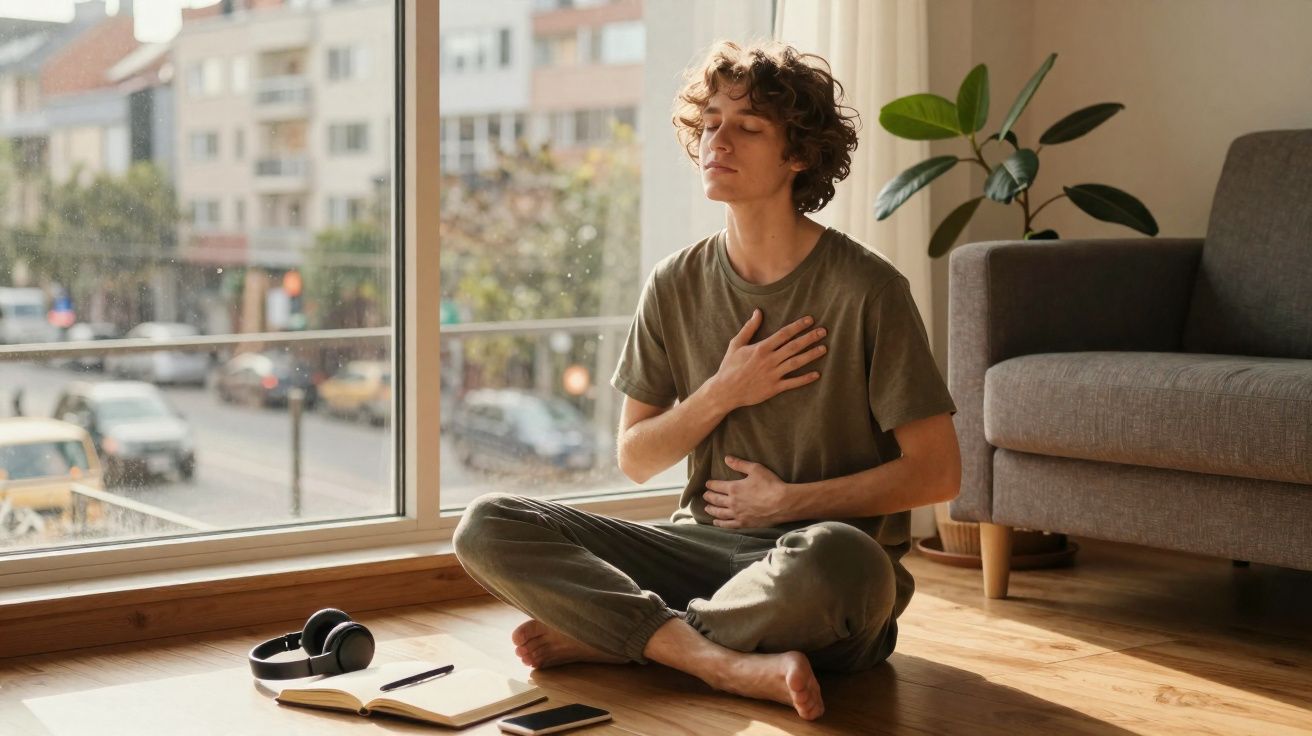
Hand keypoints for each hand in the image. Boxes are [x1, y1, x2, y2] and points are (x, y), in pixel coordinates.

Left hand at [703, 455, 789, 527]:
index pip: (717, 486)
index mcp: (734, 488)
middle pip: (716, 500)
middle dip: (709, 497)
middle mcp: (732, 502)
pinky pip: (728, 525)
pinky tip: (716, 522)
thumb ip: (739, 464)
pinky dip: (720, 523)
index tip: (707, 484)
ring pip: (719, 513)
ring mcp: (737, 514)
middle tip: (705, 495)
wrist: (782, 503)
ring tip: (707, 508)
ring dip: (711, 510)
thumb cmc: (770, 484)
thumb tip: (726, 458)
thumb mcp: (755, 469)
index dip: (711, 484)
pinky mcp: (744, 523)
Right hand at [710, 309, 827, 410]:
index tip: (810, 320)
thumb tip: (758, 312)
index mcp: (761, 348)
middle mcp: (769, 360)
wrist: (725, 391)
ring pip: (796, 363)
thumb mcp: (736, 344)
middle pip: (794, 346)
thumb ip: (749, 328)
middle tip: (823, 331)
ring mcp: (772, 374)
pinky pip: (793, 383)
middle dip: (810, 338)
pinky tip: (817, 374)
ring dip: (811, 355)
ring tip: (824, 348)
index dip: (798, 326)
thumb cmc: (729, 366)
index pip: (784, 334)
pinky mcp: (774, 388)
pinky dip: (805, 379)